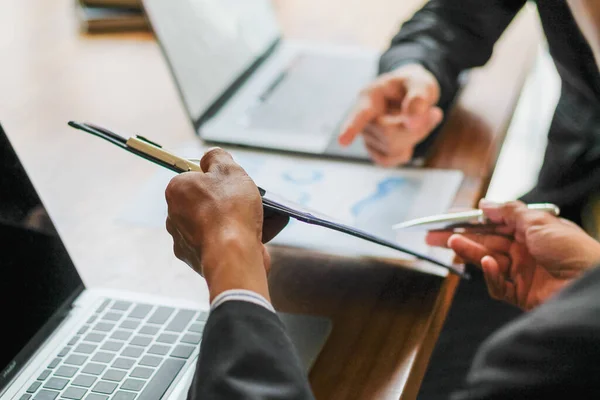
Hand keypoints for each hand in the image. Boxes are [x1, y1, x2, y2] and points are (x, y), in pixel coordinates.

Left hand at [164, 148, 288, 300]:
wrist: (234, 255)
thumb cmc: (230, 210)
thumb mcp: (229, 169)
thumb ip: (217, 157)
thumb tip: (211, 158)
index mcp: (176, 191)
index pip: (196, 178)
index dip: (219, 179)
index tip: (235, 184)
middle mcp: (174, 217)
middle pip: (207, 202)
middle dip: (229, 201)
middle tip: (252, 200)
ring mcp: (185, 242)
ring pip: (216, 225)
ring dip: (238, 220)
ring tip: (265, 217)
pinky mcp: (199, 261)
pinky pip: (222, 245)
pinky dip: (238, 239)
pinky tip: (261, 235)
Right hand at [338, 64, 442, 166]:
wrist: (409, 94)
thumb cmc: (413, 85)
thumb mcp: (422, 83)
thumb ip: (419, 99)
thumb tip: (411, 123)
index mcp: (370, 96)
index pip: (360, 114)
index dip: (350, 128)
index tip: (342, 142)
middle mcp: (363, 118)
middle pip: (389, 135)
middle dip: (416, 129)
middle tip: (432, 113)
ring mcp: (367, 136)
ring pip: (392, 149)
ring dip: (414, 138)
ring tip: (419, 120)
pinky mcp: (373, 150)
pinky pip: (388, 160)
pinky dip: (405, 152)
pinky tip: (410, 137)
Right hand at [426, 200, 599, 309]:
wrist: (591, 285)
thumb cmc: (573, 250)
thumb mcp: (539, 221)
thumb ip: (509, 211)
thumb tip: (484, 204)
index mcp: (530, 230)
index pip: (492, 222)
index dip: (469, 219)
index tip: (446, 218)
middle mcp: (524, 250)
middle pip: (484, 242)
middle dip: (459, 237)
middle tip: (432, 236)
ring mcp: (521, 273)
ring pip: (486, 261)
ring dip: (469, 252)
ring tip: (451, 243)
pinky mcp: (520, 294)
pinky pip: (497, 284)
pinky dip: (490, 275)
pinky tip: (489, 264)